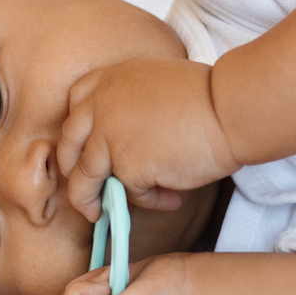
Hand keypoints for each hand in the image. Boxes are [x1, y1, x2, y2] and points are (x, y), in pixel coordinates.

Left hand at [57, 58, 240, 221]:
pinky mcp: (127, 167)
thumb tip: (125, 136)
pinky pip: (130, 194)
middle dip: (73, 173)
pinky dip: (149, 202)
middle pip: (68, 147)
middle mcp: (99, 107)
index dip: (77, 134)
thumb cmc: (206, 95)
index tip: (85, 149)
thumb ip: (128, 101)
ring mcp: (109, 138)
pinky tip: (170, 200)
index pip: (74, 108)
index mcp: (107, 81)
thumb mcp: (153, 81)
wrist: (227, 108)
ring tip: (101, 213)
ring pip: (84, 180)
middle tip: (86, 190)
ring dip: (91, 202)